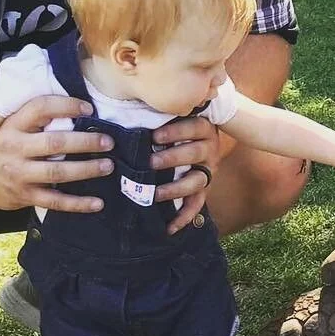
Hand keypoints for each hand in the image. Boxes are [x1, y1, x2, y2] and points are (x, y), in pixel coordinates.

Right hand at [0, 95, 111, 212]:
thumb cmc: (2, 145)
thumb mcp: (10, 125)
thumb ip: (36, 118)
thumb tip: (80, 108)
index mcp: (12, 126)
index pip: (40, 108)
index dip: (66, 106)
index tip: (89, 109)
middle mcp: (14, 148)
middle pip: (55, 143)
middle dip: (85, 142)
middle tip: (108, 142)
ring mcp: (18, 175)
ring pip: (57, 172)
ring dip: (86, 169)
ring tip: (108, 166)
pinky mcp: (24, 196)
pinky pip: (55, 201)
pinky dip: (78, 204)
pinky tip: (97, 203)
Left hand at [151, 116, 221, 233]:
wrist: (203, 135)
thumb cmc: (178, 123)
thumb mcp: (174, 114)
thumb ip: (158, 112)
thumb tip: (125, 107)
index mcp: (203, 128)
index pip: (193, 127)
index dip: (175, 132)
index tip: (154, 136)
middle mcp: (209, 149)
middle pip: (195, 154)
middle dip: (172, 159)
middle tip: (150, 162)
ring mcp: (208, 170)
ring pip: (197, 181)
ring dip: (176, 188)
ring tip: (155, 194)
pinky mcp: (204, 187)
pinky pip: (197, 204)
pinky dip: (185, 217)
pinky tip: (170, 228)